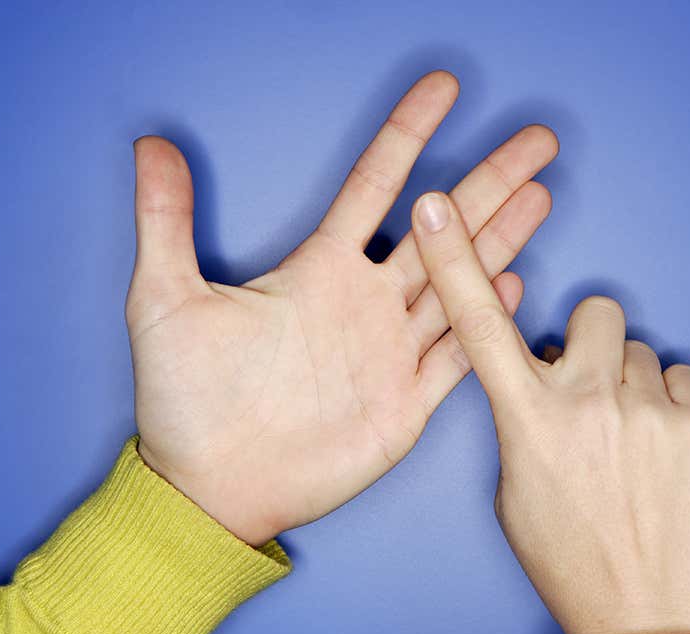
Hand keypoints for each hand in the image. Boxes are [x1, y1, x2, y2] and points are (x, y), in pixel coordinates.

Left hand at [127, 72, 557, 544]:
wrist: (210, 488)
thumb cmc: (184, 400)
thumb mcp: (164, 298)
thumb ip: (165, 219)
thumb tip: (150, 144)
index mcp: (316, 270)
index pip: (375, 186)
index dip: (410, 134)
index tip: (444, 90)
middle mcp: (362, 303)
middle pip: (442, 227)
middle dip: (490, 180)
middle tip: (537, 141)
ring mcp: (389, 353)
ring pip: (460, 283)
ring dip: (500, 239)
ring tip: (540, 195)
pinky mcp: (405, 404)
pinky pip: (457, 356)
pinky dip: (487, 322)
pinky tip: (515, 286)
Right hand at [408, 191, 689, 633]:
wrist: (648, 622)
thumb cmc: (574, 565)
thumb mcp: (515, 496)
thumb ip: (522, 425)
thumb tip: (544, 384)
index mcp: (527, 422)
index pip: (478, 326)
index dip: (452, 258)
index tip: (433, 208)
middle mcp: (585, 405)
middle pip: (593, 313)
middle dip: (593, 343)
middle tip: (597, 396)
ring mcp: (646, 413)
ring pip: (640, 351)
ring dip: (634, 386)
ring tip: (635, 447)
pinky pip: (684, 381)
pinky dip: (674, 409)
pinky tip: (666, 457)